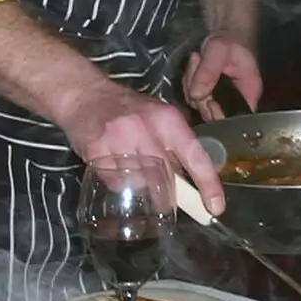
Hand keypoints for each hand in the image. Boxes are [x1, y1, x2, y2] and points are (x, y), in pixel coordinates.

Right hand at [57, 82, 225, 216]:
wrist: (84, 94)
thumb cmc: (127, 109)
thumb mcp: (159, 118)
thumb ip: (174, 146)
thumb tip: (190, 182)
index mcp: (168, 120)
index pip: (196, 156)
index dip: (208, 184)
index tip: (216, 207)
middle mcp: (147, 128)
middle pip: (166, 177)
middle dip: (167, 195)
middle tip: (164, 202)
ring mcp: (121, 138)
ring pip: (140, 183)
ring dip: (141, 188)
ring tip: (133, 174)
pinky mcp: (97, 149)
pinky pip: (115, 182)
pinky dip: (118, 183)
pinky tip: (114, 168)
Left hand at [183, 32, 262, 121]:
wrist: (223, 32)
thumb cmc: (229, 41)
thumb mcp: (219, 50)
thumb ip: (209, 71)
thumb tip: (196, 95)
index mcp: (248, 94)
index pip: (235, 119)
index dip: (218, 113)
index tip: (207, 97)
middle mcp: (234, 102)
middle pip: (212, 113)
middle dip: (200, 92)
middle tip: (199, 67)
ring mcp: (218, 99)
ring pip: (198, 103)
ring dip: (192, 82)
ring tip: (199, 60)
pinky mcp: (206, 94)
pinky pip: (191, 95)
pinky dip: (188, 81)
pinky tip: (195, 65)